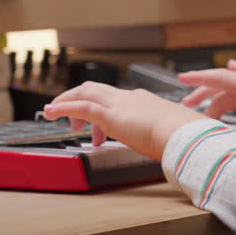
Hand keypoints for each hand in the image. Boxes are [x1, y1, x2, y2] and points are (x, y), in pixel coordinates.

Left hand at [43, 82, 207, 160]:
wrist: (184, 134)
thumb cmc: (184, 137)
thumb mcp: (172, 134)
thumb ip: (166, 137)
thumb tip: (174, 146)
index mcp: (144, 101)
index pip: (117, 99)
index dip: (103, 111)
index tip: (100, 131)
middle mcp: (129, 98)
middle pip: (96, 89)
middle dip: (80, 99)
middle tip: (74, 121)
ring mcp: (119, 104)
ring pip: (85, 92)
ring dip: (66, 100)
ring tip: (52, 113)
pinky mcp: (110, 116)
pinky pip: (80, 107)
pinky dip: (63, 108)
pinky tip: (51, 112)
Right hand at [179, 60, 235, 149]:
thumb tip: (229, 133)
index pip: (224, 79)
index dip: (201, 79)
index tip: (182, 79)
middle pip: (224, 83)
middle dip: (203, 90)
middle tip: (186, 102)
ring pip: (233, 88)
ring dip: (216, 97)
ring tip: (202, 110)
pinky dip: (229, 93)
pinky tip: (228, 87)